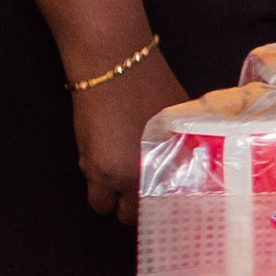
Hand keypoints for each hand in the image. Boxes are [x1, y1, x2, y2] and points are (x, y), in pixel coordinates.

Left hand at [65, 45, 185, 219]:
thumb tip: (105, 185)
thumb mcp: (85, 144)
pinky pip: (184, 167)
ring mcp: (171, 159)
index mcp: (111, 175)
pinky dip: (177, 163)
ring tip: (152, 168)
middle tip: (129, 185)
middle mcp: (145, 174)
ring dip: (156, 186)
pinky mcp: (190, 141)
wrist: (120, 62)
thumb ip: (96, 170)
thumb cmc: (92, 101)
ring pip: (164, 194)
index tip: (111, 192)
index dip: (105, 198)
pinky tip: (169, 150)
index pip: (105, 208)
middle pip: (136, 212)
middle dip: (130, 202)